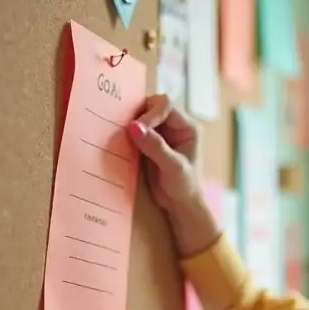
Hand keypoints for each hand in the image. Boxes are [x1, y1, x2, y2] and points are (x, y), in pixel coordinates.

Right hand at [126, 94, 200, 211]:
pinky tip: (120, 140)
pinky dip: (127, 132)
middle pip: (152, 105)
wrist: (180, 204)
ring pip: (141, 115)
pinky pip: (135, 128)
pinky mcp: (149, 141)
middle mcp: (175, 124)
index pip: (166, 105)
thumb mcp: (172, 167)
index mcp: (188, 126)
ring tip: (121, 134)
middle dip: (138, 115)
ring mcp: (161, 132)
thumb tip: (133, 126)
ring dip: (130, 122)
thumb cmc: (184, 186)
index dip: (149, 113)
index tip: (135, 129)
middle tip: (126, 130)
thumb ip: (155, 146)